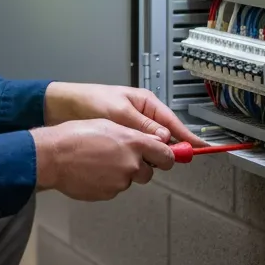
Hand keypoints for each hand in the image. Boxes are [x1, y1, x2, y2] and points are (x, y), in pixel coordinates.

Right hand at [30, 120, 174, 201]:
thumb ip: (133, 135)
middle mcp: (131, 163)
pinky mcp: (109, 193)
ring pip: (129, 179)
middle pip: (149, 171)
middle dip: (140, 166)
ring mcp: (120, 181)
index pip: (166, 155)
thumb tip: (151, 142)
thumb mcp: (109, 124)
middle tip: (121, 156)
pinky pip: (114, 187)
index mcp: (133, 142)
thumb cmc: (75, 136)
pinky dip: (107, 181)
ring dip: (121, 172)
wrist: (53, 156)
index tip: (169, 157)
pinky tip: (93, 170)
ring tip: (100, 161)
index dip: (167, 156)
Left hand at [44, 82, 204, 147]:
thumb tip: (164, 139)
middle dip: (165, 150)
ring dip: (148, 155)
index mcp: (146, 104)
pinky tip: (131, 163)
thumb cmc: (90, 101)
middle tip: (161, 161)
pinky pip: (137, 151)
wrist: (63, 106)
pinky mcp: (122, 140)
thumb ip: (142, 126)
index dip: (187, 137)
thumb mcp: (119, 112)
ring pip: (151, 147)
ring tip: (141, 161)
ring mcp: (133, 129)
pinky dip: (137, 158)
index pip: (172, 123)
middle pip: (164, 139)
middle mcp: (143, 117)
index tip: (201, 149)